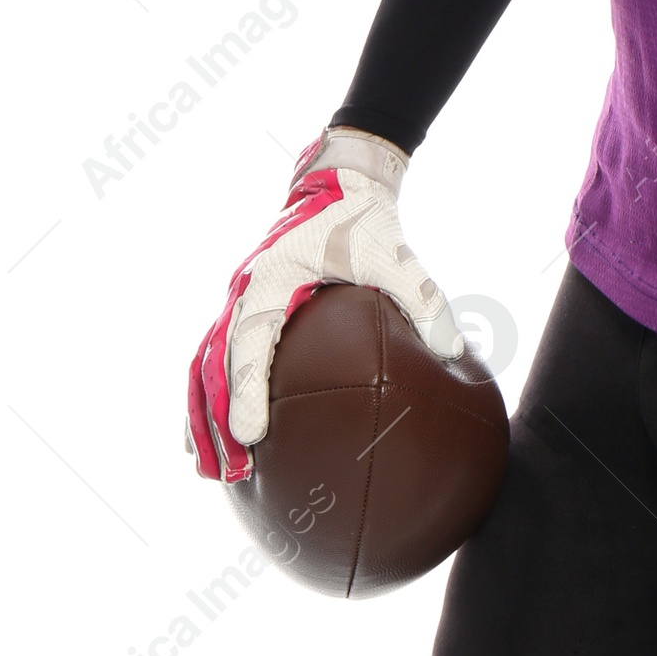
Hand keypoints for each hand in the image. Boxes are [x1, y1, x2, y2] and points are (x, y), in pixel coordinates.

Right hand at [185, 127, 460, 481]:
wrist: (339, 182)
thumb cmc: (366, 221)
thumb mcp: (398, 257)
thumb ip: (424, 301)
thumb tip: (453, 355)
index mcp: (273, 278)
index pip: (249, 342)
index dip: (246, 391)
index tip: (252, 436)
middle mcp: (245, 290)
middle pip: (213, 364)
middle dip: (213, 421)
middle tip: (228, 474)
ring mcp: (239, 297)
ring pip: (205, 365)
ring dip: (202, 416)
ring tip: (210, 471)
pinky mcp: (245, 305)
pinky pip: (217, 356)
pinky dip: (211, 396)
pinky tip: (220, 435)